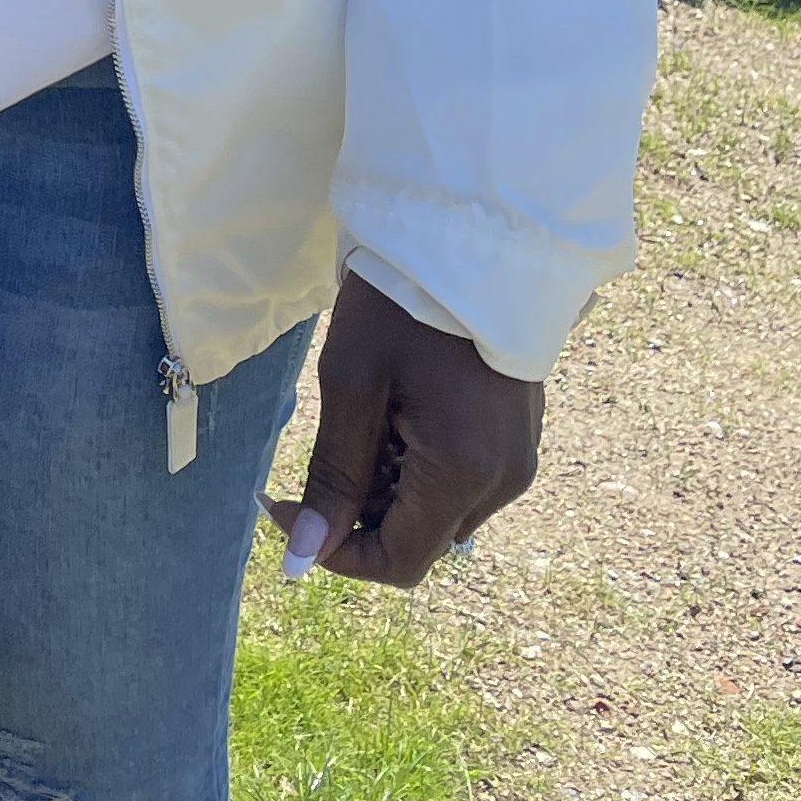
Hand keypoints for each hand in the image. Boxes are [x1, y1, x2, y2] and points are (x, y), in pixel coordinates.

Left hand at [262, 273, 542, 587]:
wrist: (467, 237)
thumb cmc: (399, 304)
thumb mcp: (350, 385)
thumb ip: (334, 477)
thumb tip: (302, 556)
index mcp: (465, 472)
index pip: (399, 563)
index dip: (334, 552)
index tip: (283, 506)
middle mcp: (504, 481)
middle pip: (419, 541)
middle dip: (358, 515)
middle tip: (321, 453)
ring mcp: (517, 460)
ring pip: (437, 514)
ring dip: (386, 490)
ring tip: (363, 420)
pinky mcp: (517, 439)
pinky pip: (461, 483)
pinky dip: (416, 469)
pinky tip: (395, 415)